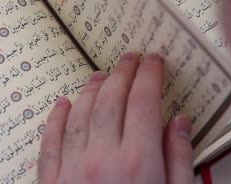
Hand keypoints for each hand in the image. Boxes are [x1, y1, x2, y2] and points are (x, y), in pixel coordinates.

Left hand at [38, 53, 192, 183]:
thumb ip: (179, 161)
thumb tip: (180, 124)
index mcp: (139, 163)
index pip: (144, 102)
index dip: (149, 75)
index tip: (153, 62)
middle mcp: (102, 160)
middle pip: (110, 100)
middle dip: (122, 73)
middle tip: (129, 59)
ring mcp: (73, 169)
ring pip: (79, 115)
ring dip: (91, 90)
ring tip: (100, 75)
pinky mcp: (52, 182)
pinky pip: (50, 142)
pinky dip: (56, 119)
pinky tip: (63, 104)